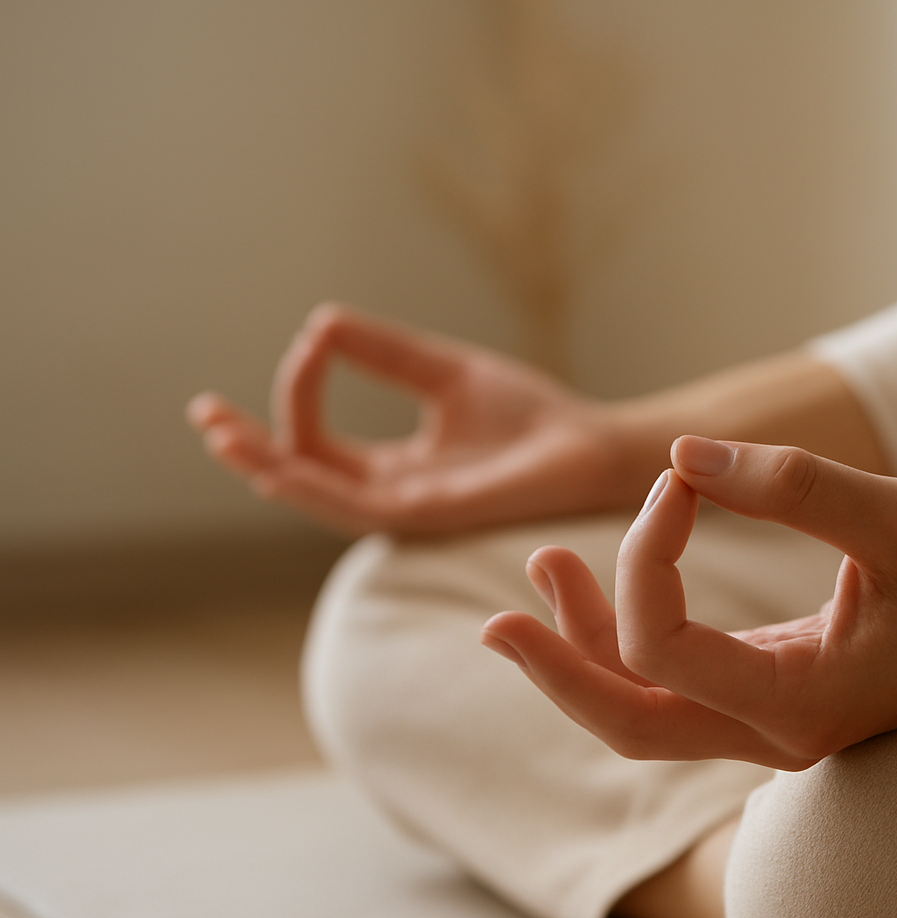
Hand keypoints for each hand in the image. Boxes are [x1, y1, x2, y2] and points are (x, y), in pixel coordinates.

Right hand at [188, 304, 650, 534]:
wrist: (592, 446)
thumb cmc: (532, 417)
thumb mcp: (443, 373)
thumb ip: (385, 354)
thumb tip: (318, 323)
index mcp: (396, 469)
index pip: (319, 442)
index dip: (301, 393)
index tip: (312, 341)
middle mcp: (394, 495)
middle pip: (302, 478)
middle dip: (249, 449)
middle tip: (204, 415)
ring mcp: (410, 511)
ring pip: (318, 498)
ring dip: (267, 467)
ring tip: (223, 436)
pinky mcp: (432, 515)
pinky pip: (358, 507)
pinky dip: (315, 485)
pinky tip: (280, 461)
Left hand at [481, 436, 896, 769]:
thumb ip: (793, 488)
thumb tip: (680, 458)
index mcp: (805, 701)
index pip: (664, 643)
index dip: (647, 550)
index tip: (684, 480)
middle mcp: (782, 733)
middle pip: (627, 723)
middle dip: (556, 666)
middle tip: (494, 620)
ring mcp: (783, 724)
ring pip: (650, 709)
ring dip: (589, 647)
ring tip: (539, 569)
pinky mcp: (789, 697)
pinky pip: (687, 686)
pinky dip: (641, 641)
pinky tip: (615, 581)